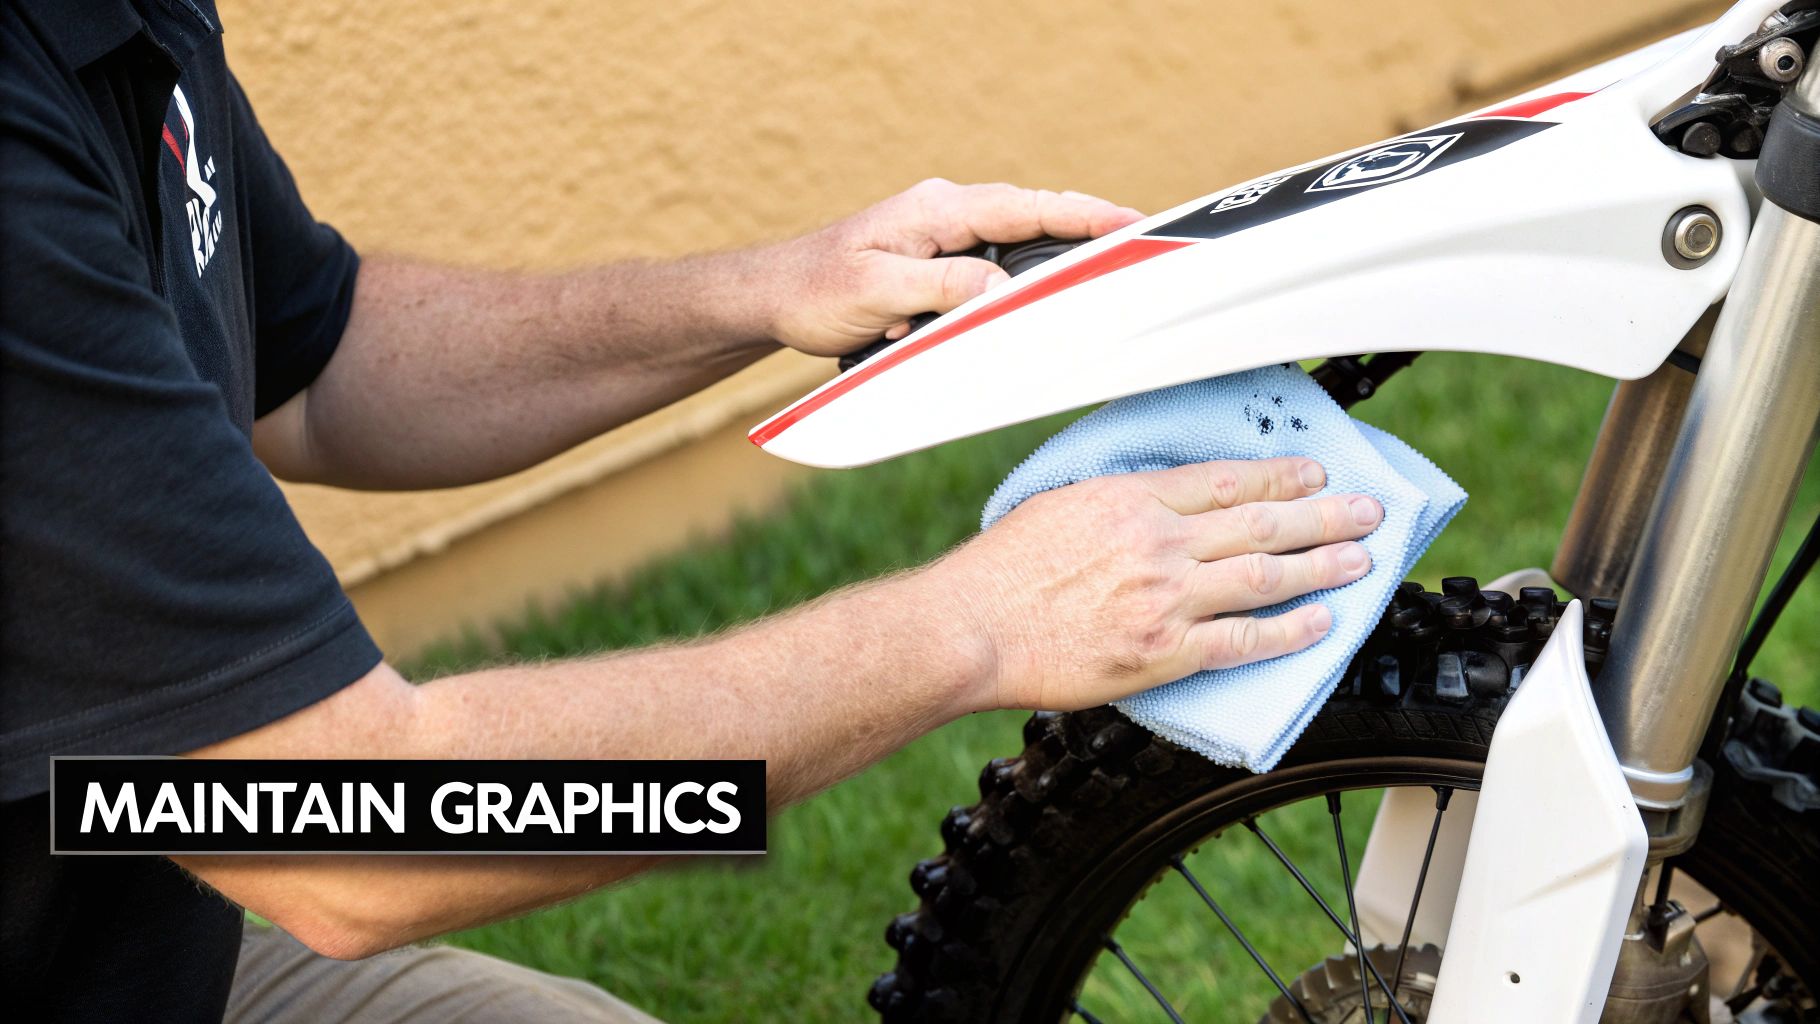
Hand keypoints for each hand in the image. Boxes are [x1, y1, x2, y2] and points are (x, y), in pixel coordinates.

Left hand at [762, 178, 1143, 355]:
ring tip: (1103, 276)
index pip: (1025, 206)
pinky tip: (1039, 301)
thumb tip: (1002, 288)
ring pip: (1015, 245)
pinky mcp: (938, 263)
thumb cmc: (817, 288)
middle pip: (1032, 219)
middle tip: (1138, 250)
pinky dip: (1019, 284)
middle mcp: (946, 215)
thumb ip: (943, 287)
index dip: (1082, 214)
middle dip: (1085, 232)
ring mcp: (944, 237)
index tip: (1131, 222)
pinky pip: (993, 269)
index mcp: (938, 210)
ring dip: (1051, 263)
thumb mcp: (879, 291)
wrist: (775, 296)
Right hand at [931, 457, 1382, 712]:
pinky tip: (1320, 623)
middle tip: (1366, 510)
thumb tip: (1160, 501)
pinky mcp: (1162, 652)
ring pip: (1265, 576)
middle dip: (1323, 513)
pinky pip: (1242, 640)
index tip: (1313, 472)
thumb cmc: (1002, 570)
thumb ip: (1119, 501)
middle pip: (1260, 521)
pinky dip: (1288, 631)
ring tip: (1359, 559)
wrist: (972, 628)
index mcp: (1131, 499)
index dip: (1278, 475)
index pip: (1225, 480)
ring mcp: (1165, 598)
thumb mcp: (1060, 504)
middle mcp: (1158, 542)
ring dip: (1321, 564)